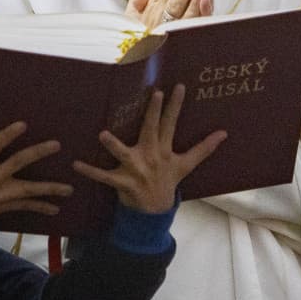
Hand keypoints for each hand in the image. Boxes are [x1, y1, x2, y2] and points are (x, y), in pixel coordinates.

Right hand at [0, 122, 73, 216]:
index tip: (24, 125)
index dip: (8, 135)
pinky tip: (55, 209)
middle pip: (20, 162)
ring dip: (50, 189)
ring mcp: (1, 194)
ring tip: (70, 189)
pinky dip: (40, 208)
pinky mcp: (4, 207)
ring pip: (30, 190)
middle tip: (57, 145)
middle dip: (38, 153)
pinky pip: (25, 207)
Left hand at [72, 85, 225, 213]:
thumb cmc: (167, 182)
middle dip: (154, 113)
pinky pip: (104, 176)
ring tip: (102, 133)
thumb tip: (224, 133)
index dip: (175, 106)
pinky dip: (90, 171)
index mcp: (165, 150)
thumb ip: (204, 148)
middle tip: (155, 94)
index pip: (172, 124)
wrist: (154, 212)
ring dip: (113, 145)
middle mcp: (151, 157)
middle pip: (153, 131)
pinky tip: (76, 164)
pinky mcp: (122, 182)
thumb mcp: (186, 165)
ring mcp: (136, 170)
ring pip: (124, 155)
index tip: (178, 87)